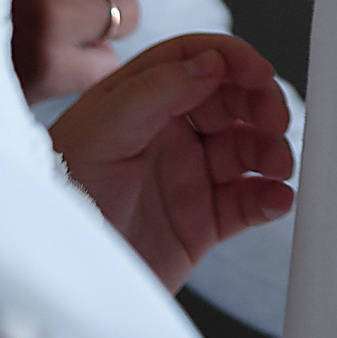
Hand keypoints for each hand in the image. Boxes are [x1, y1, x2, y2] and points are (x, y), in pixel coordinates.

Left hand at [51, 32, 295, 291]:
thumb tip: (212, 61)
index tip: (260, 74)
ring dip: (272, 151)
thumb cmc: (63, 198)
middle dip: (261, 105)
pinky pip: (248, 201)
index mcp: (139, 100)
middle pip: (232, 101)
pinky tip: (276, 199)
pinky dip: (270, 198)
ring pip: (247, 149)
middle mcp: (168, 133)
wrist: (57, 277)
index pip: (196, 60)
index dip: (233, 60)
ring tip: (278, 166)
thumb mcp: (100, 133)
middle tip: (276, 121)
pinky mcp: (202, 222)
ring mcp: (188, 176)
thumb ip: (155, 92)